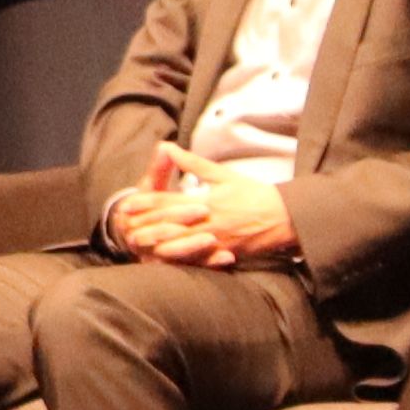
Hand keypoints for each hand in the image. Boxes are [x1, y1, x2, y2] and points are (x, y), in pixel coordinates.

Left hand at [120, 140, 295, 268]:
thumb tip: (169, 147)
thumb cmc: (254, 194)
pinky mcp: (225, 256)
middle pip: (168, 226)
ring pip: (180, 247)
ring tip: (138, 246)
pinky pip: (199, 262)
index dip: (146, 203)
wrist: (286, 218)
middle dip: (145, 226)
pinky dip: (181, 262)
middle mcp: (208, 223)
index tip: (127, 204)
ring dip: (157, 246)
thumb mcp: (223, 175)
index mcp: (206, 202)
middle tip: (123, 227)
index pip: (168, 203)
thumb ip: (193, 163)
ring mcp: (216, 242)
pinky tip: (166, 263)